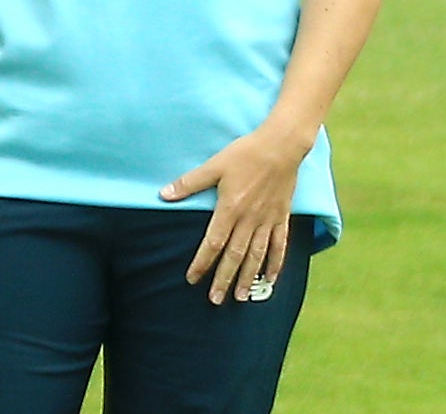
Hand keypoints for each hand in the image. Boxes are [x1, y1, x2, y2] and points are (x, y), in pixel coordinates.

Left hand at [161, 125, 310, 304]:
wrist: (281, 146)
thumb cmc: (246, 153)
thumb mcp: (214, 165)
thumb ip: (189, 183)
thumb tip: (163, 194)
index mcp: (230, 208)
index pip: (213, 243)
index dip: (202, 262)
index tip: (193, 279)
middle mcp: (249, 219)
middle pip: (235, 255)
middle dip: (224, 279)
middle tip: (215, 300)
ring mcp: (267, 220)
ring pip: (257, 255)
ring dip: (248, 277)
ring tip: (241, 297)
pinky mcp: (281, 217)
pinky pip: (279, 245)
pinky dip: (276, 263)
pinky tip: (271, 279)